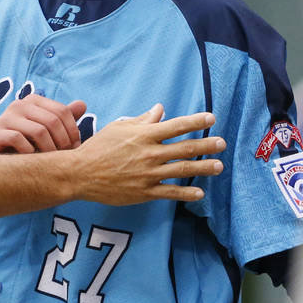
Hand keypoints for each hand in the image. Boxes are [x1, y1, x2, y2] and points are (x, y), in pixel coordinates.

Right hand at [0, 95, 85, 153]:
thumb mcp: (43, 131)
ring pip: (39, 131)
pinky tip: (28, 160)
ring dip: (49, 151)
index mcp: (32, 101)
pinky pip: (18, 140)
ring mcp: (5, 118)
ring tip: (48, 162)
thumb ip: (61, 119)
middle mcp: (18, 105)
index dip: (73, 132)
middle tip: (62, 159)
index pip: (62, 111)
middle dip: (63, 143)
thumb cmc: (21, 146)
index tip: (74, 150)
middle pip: (53, 121)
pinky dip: (29, 153)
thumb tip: (82, 104)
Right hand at [70, 104, 224, 204]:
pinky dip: (186, 193)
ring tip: (218, 166)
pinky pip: (170, 192)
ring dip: (202, 168)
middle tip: (222, 143)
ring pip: (182, 170)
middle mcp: (149, 153)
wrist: (80, 173)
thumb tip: (160, 109)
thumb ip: (142, 120)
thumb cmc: (98, 148)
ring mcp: (148, 174)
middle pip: (184, 148)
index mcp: (143, 135)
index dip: (195, 121)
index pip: (175, 126)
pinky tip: (200, 193)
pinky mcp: (144, 191)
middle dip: (206, 145)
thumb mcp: (118, 128)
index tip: (211, 118)